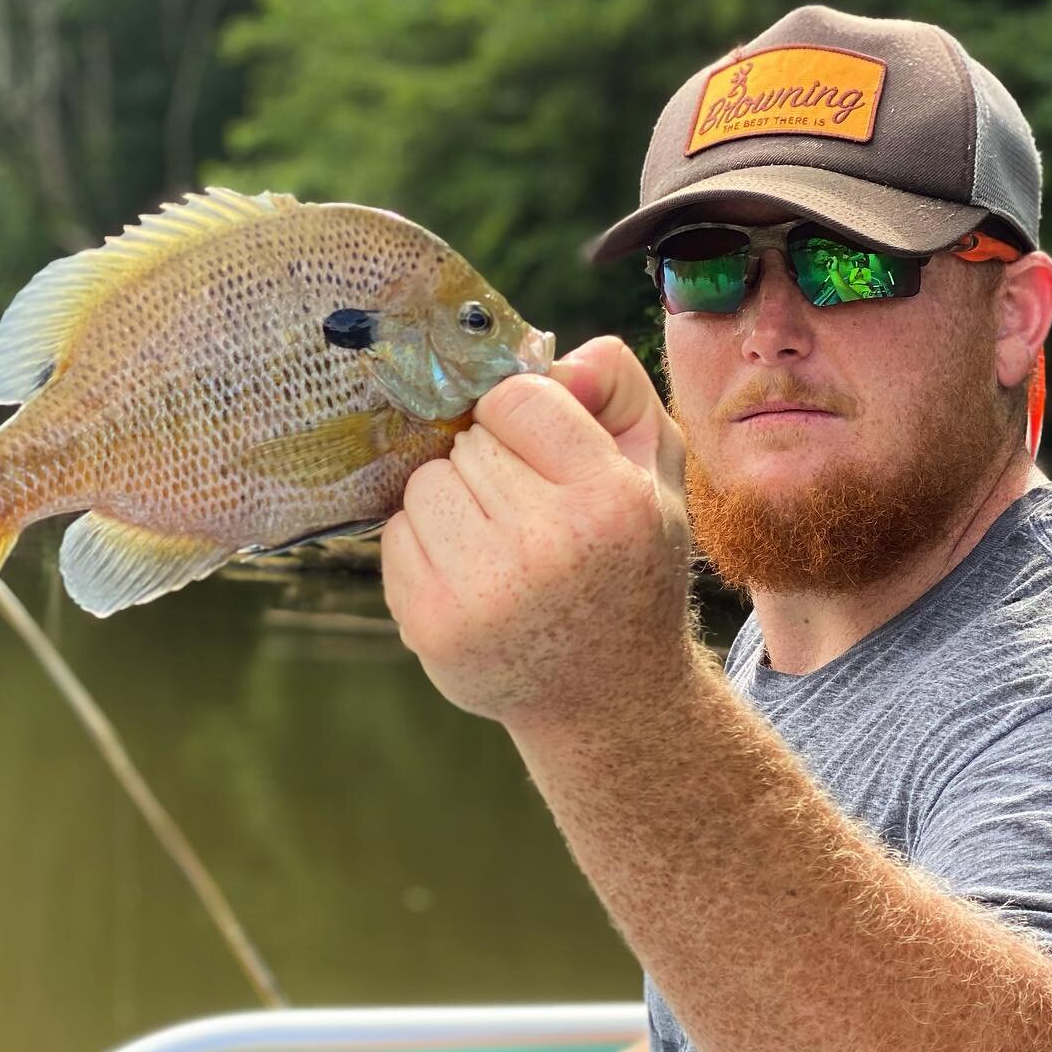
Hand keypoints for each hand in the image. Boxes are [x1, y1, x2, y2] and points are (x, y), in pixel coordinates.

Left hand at [382, 336, 693, 732]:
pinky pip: (396, 537)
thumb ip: (620, 393)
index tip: (541, 452)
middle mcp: (546, 547)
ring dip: (452, 501)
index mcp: (608, 502)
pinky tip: (471, 575)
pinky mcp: (432, 625)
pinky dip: (425, 545)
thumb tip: (562, 357)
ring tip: (498, 542)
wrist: (606, 695)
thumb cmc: (627, 567)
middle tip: (528, 511)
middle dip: (490, 463)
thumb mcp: (655, 475)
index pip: (517, 399)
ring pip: (425, 485)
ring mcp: (482, 593)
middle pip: (467, 443)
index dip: (522, 417)